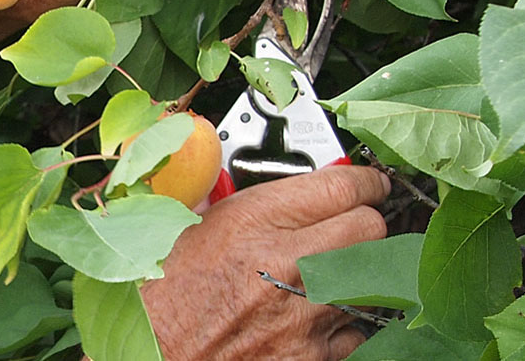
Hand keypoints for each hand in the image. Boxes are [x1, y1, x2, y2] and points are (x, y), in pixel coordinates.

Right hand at [141, 166, 390, 360]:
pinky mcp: (313, 355)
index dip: (364, 181)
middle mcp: (288, 264)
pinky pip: (356, 329)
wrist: (154, 351)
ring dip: (355, 271)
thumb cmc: (167, 292)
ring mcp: (305, 315)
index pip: (342, 186)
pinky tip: (314, 315)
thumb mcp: (205, 225)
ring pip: (370, 277)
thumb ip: (260, 204)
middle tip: (350, 225)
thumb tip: (305, 190)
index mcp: (255, 221)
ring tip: (326, 273)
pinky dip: (342, 321)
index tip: (369, 184)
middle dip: (364, 221)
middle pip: (370, 228)